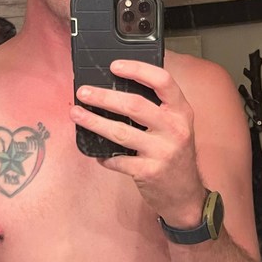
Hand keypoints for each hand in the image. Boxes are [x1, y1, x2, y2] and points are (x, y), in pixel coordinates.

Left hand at [71, 60, 206, 225]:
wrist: (185, 195)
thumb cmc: (176, 155)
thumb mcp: (177, 127)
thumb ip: (158, 109)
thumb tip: (119, 88)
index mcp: (182, 112)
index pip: (163, 81)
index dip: (138, 70)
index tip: (115, 66)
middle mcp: (175, 129)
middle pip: (135, 105)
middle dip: (104, 96)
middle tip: (83, 92)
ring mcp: (162, 151)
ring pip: (121, 132)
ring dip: (94, 122)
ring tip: (76, 114)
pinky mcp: (149, 172)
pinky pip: (118, 160)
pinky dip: (104, 156)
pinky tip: (97, 153)